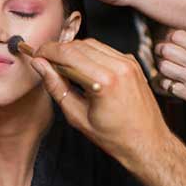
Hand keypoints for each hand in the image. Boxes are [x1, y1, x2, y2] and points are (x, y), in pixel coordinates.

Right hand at [29, 39, 172, 169]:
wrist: (148, 142)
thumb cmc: (115, 137)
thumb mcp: (77, 117)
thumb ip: (56, 87)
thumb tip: (40, 66)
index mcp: (105, 81)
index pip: (67, 54)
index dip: (47, 51)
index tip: (36, 56)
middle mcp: (119, 67)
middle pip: (78, 45)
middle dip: (58, 50)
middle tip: (45, 62)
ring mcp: (128, 62)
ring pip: (91, 43)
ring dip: (73, 50)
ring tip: (62, 66)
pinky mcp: (132, 63)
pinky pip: (104, 49)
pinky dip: (89, 53)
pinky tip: (82, 67)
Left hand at [155, 30, 185, 138]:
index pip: (176, 35)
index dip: (171, 38)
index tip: (172, 42)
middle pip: (165, 49)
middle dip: (162, 51)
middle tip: (164, 54)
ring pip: (163, 66)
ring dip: (163, 67)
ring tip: (168, 69)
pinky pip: (166, 84)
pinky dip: (165, 83)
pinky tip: (171, 83)